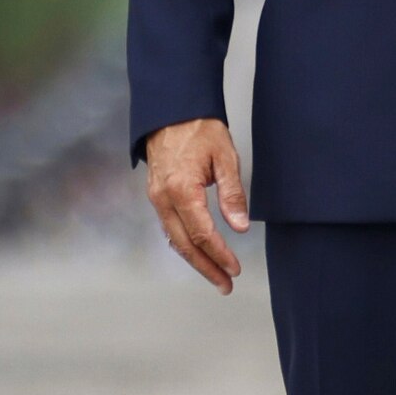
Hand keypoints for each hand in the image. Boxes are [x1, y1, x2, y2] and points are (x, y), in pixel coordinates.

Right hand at [140, 118, 248, 291]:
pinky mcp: (156, 195)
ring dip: (195, 260)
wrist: (171, 110)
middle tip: (226, 285)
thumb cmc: (199, 128)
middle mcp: (163, 198)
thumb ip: (232, 193)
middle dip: (206, 267)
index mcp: (181, 189)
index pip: (202, 234)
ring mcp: (156, 197)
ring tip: (216, 275)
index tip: (235, 269)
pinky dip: (184, 244)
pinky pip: (169, 227)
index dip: (220, 255)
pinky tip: (198, 252)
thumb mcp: (224, 156)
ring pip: (174, 239)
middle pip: (184, 245)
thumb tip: (239, 227)